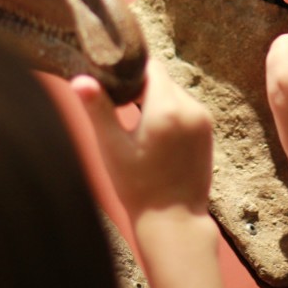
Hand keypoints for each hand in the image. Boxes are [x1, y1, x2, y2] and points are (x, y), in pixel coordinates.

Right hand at [72, 60, 212, 221]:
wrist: (173, 219)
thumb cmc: (137, 186)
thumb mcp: (112, 146)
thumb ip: (97, 108)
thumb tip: (79, 79)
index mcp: (167, 108)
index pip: (151, 68)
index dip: (130, 73)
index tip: (114, 88)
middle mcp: (191, 109)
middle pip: (163, 81)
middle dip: (142, 89)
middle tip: (120, 109)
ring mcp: (203, 120)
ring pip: (175, 95)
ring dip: (156, 102)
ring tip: (137, 126)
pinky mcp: (208, 132)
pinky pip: (186, 110)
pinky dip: (170, 115)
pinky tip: (155, 137)